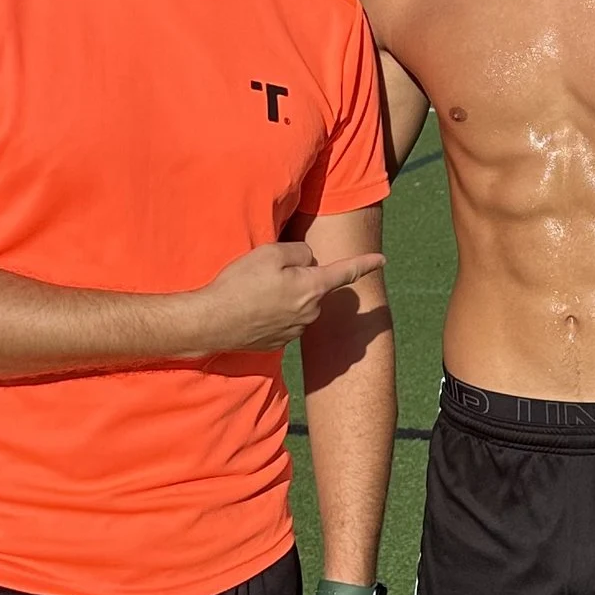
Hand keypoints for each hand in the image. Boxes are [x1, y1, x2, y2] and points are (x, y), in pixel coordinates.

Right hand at [186, 240, 385, 355]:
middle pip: (313, 285)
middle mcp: (311, 312)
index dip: (365, 263)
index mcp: (312, 288)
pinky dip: (272, 312)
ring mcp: (296, 331)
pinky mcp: (279, 342)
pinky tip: (251, 310)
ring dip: (284, 296)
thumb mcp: (270, 254)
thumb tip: (308, 260)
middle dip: (298, 278)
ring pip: (298, 303)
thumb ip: (299, 252)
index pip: (346, 272)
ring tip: (253, 294)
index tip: (382, 260)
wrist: (212, 323)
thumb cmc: (240, 285)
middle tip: (265, 275)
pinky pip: (283, 319)